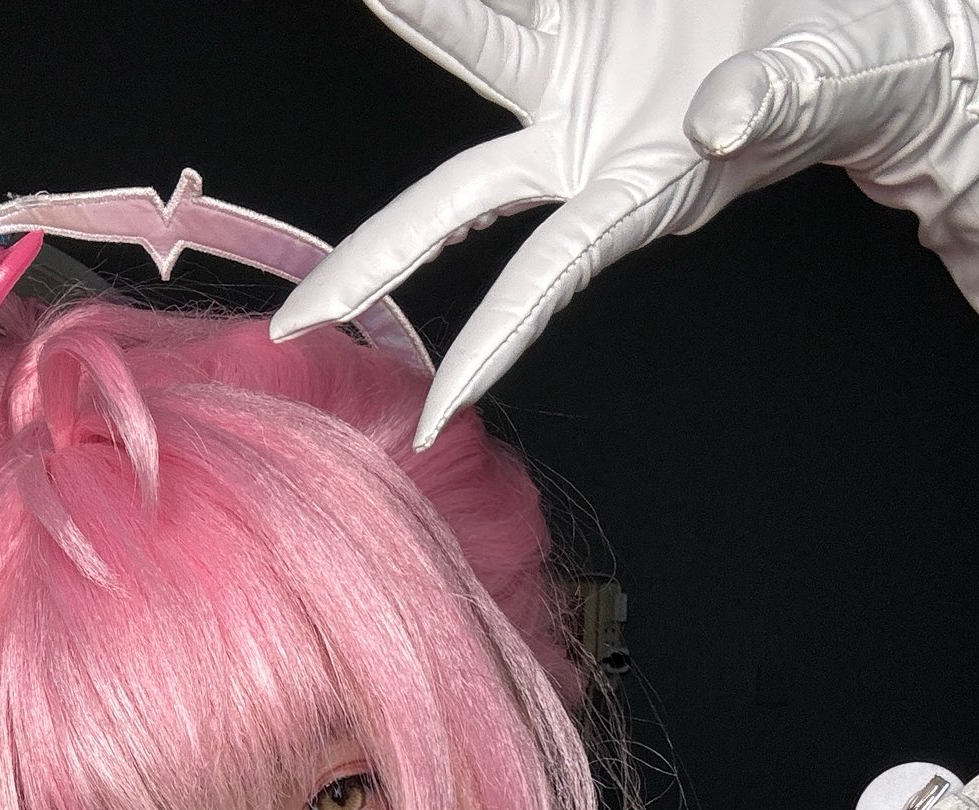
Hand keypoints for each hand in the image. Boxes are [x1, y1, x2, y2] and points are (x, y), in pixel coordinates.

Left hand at [273, 0, 978, 443]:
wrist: (865, 24)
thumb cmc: (851, 79)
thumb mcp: (818, 91)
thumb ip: (764, 109)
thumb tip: (707, 122)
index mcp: (630, 195)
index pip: (540, 282)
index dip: (489, 347)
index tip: (436, 417)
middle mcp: (579, 147)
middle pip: (450, 207)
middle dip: (371, 263)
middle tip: (294, 322)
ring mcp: (571, 80)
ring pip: (472, 53)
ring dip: (417, 24)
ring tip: (368, 2)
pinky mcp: (580, 13)